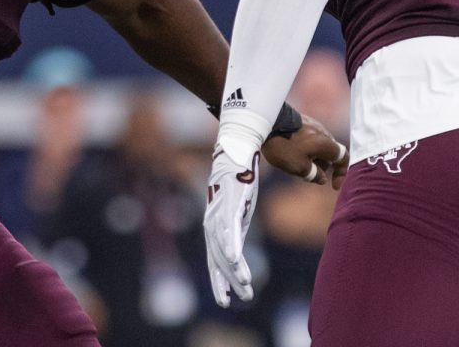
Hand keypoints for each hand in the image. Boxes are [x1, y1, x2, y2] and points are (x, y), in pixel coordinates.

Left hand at [204, 148, 258, 306]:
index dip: (219, 282)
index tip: (225, 301)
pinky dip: (232, 245)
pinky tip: (235, 259)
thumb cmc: (235, 188)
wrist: (234, 158)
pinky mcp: (231, 206)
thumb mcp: (235, 215)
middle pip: (220, 260)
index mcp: (213, 230)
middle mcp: (213, 225)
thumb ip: (234, 233)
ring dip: (235, 268)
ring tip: (245, 285)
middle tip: (244, 298)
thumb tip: (236, 252)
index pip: (214, 262)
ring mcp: (220, 215)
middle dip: (230, 281)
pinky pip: (230, 229)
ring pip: (225, 248)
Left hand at [261, 113, 348, 189]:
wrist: (265, 119)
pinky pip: (307, 137)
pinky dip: (303, 148)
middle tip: (306, 175)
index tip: (333, 186)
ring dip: (311, 157)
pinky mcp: (299, 120)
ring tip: (293, 163)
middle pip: (329, 153)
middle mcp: (323, 131)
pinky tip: (287, 151)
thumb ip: (315, 175)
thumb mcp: (300, 168)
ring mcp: (311, 123)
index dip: (341, 173)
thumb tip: (322, 178)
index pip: (343, 158)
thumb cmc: (284, 145)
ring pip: (317, 145)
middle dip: (321, 167)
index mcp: (327, 143)